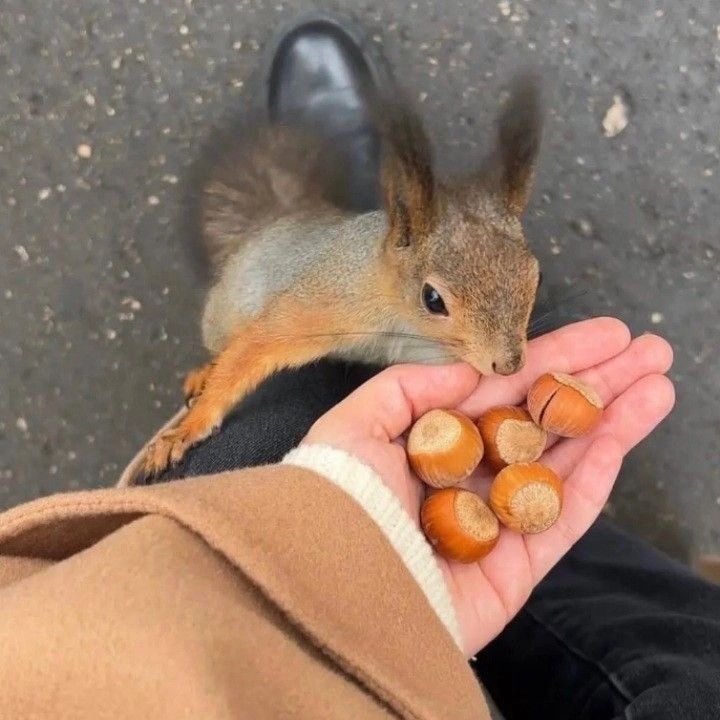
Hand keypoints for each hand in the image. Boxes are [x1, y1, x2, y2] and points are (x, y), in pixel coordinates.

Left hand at [303, 317, 674, 656]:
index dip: (554, 360)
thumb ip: (409, 388)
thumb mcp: (355, 424)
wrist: (335, 586)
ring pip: (566, 460)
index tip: (602, 335)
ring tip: (658, 382)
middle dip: (595, 384)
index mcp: (436, 441)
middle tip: (649, 351)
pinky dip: (597, 474)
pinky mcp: (517, 566)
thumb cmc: (335, 498)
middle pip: (544, 421)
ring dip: (612, 420)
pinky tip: (624, 433)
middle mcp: (471, 475)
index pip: (505, 391)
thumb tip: (465, 369)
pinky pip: (566, 514)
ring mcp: (497, 519)